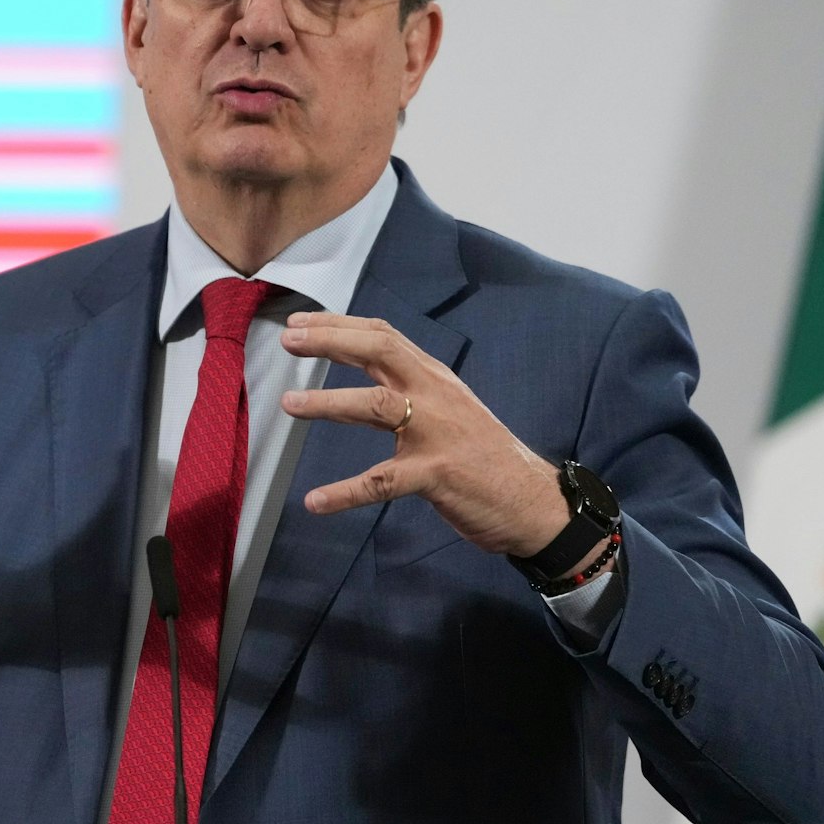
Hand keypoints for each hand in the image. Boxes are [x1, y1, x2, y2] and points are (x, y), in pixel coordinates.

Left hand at [278, 311, 567, 556]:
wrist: (534, 502)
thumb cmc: (483, 455)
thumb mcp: (450, 408)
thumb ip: (411, 388)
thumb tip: (366, 368)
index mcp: (434, 379)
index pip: (383, 337)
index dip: (339, 326)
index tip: (300, 321)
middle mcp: (434, 396)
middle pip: (379, 352)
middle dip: (331, 341)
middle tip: (289, 340)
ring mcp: (436, 434)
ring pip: (376, 406)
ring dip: (328, 402)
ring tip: (289, 403)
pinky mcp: (437, 475)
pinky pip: (382, 482)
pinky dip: (345, 492)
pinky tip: (315, 501)